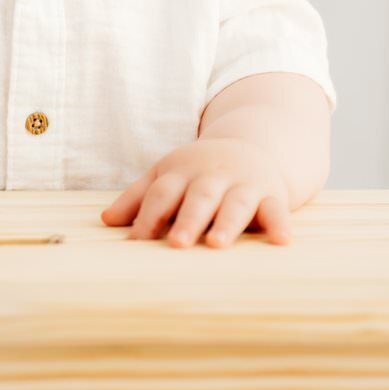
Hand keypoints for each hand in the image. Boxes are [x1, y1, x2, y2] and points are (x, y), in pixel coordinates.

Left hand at [100, 139, 291, 247]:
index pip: (162, 193)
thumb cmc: (199, 172)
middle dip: (188, 220)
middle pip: (198, 197)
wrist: (250, 145)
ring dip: (227, 223)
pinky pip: (277, 209)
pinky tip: (282, 242)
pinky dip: (280, 224)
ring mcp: (244, 183)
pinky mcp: (272, 194)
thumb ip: (139, 198)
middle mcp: (213, 176)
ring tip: (218, 244)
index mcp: (182, 171)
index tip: (136, 242)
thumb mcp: (167, 175)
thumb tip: (106, 222)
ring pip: (235, 204)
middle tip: (177, 244)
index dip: (148, 215)